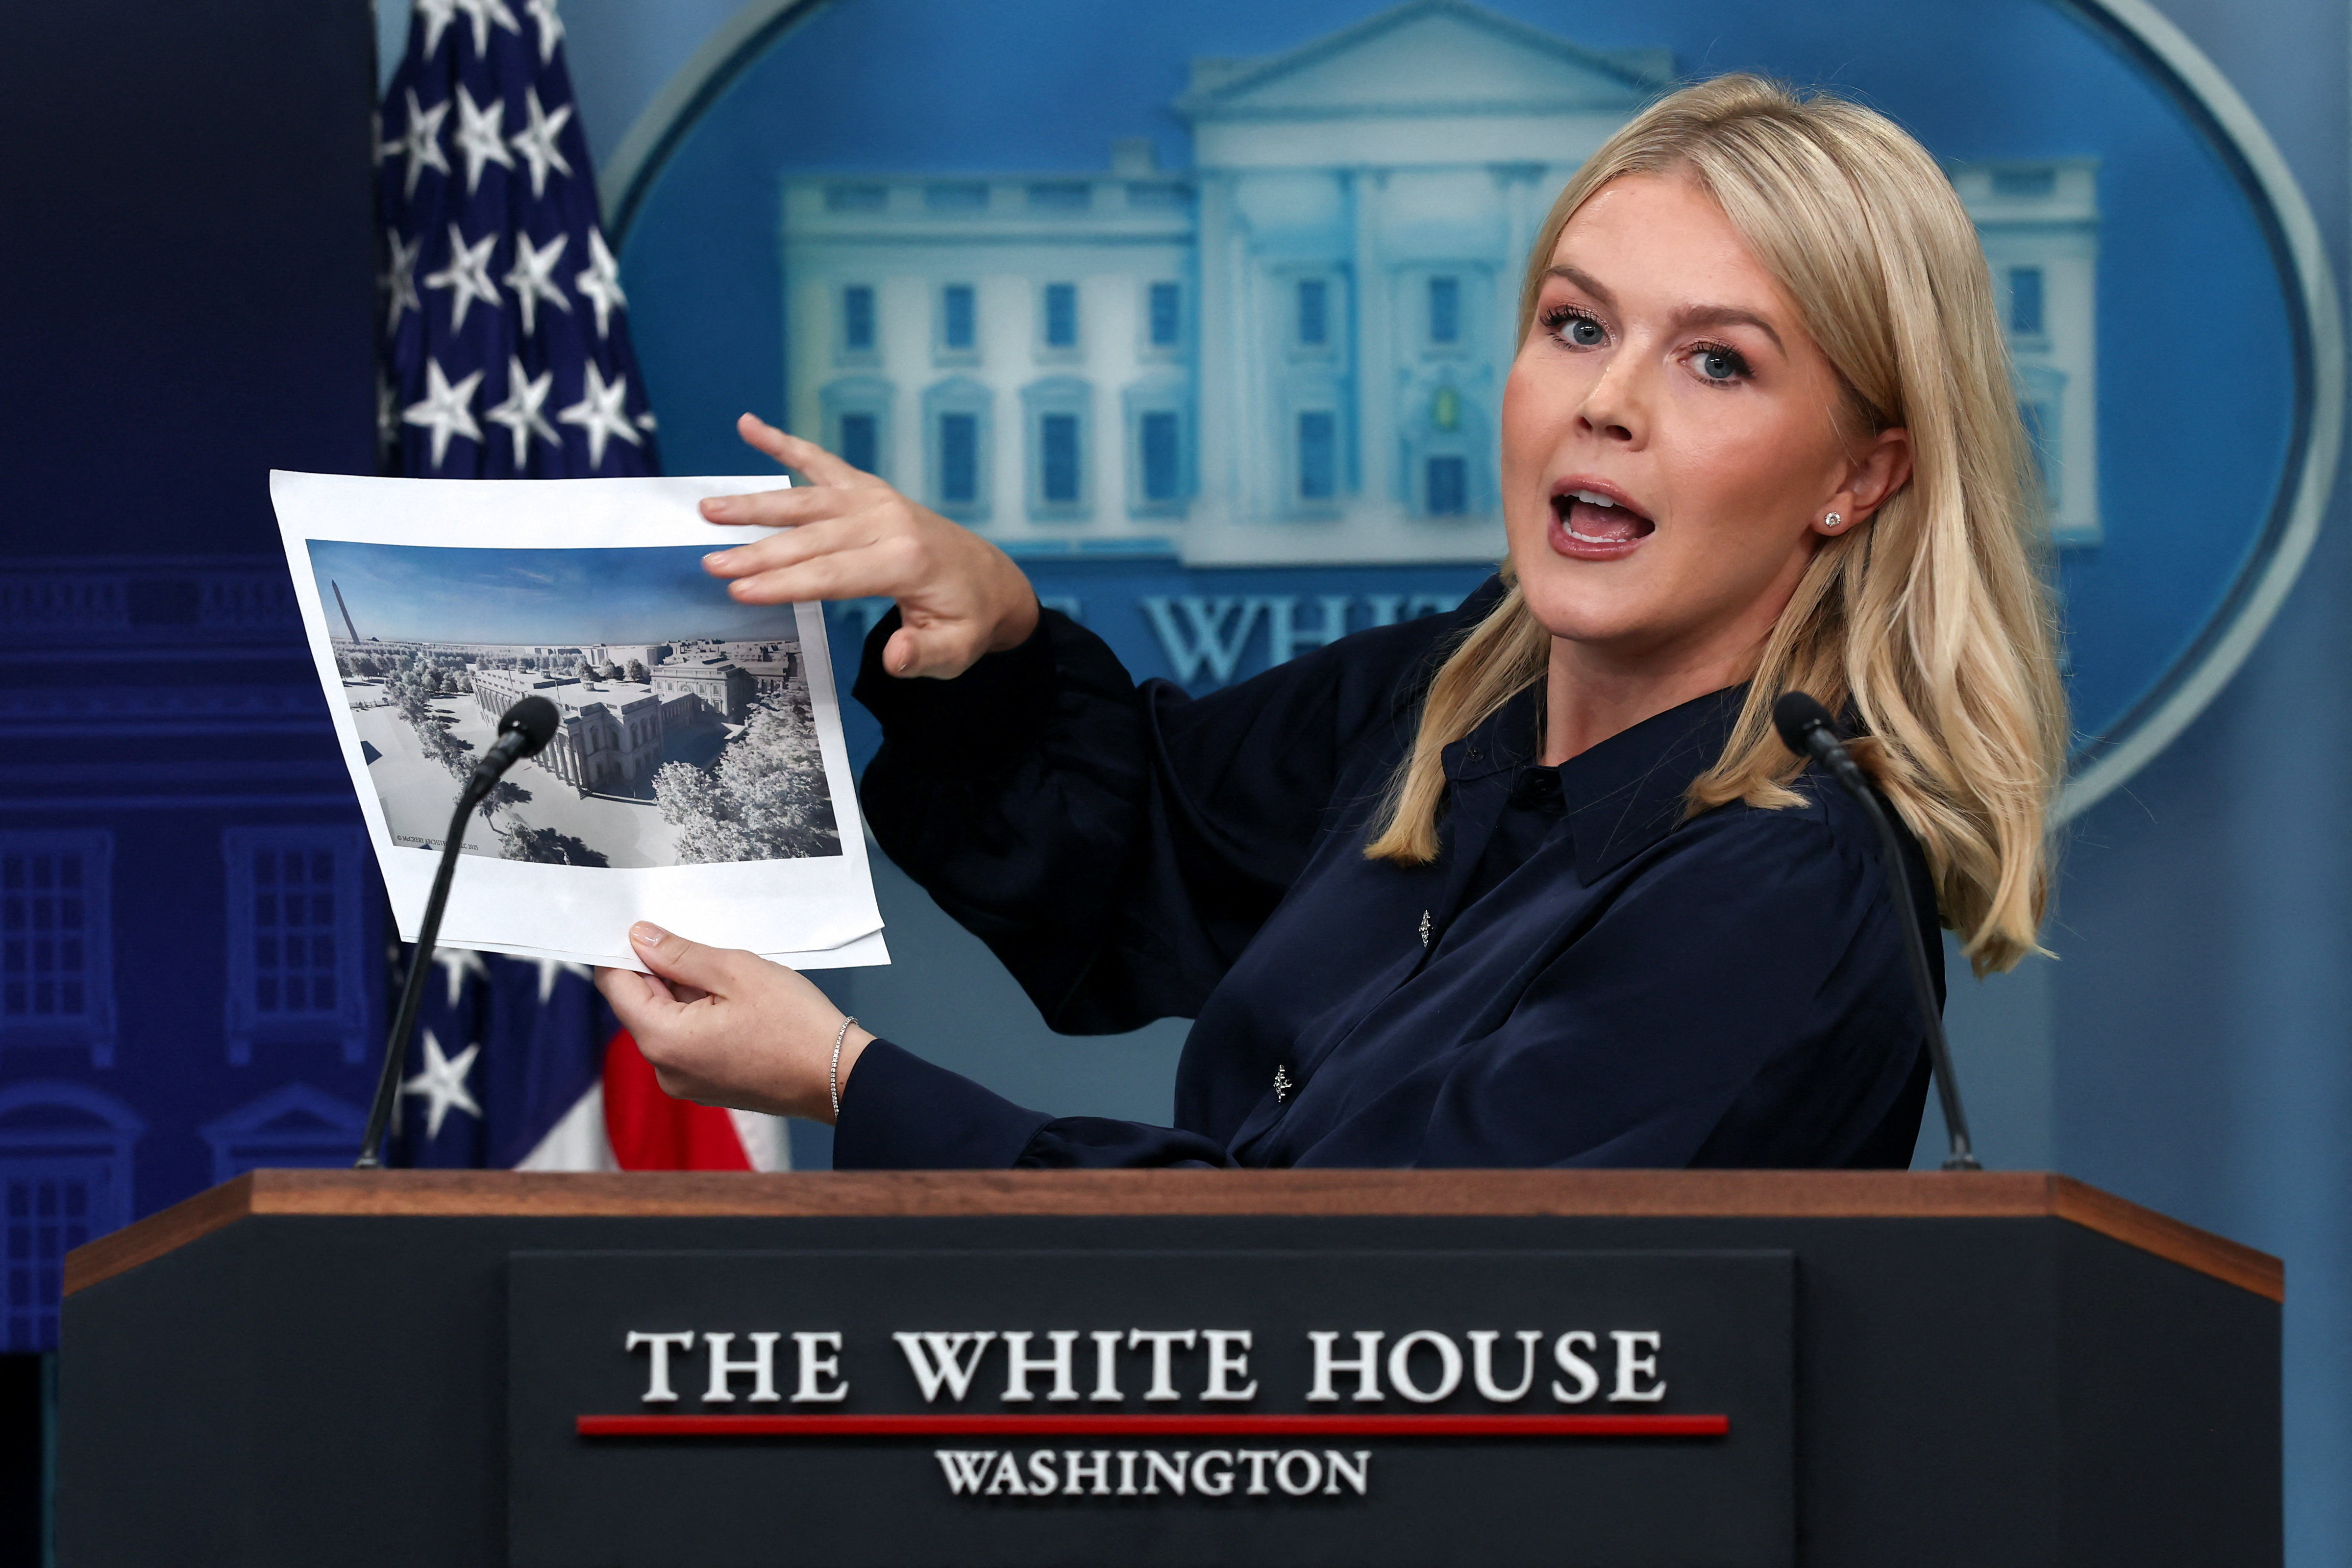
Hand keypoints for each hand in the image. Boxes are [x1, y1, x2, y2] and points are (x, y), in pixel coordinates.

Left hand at [594, 922, 873, 1123]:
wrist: (838, 1077)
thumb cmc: (795, 1024)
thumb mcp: (736, 971)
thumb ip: (679, 954)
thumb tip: (639, 937)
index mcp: (663, 1040)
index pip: (616, 987)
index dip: (621, 952)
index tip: (639, 927)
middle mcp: (665, 1069)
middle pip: (640, 1005)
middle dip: (660, 972)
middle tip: (698, 945)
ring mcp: (685, 1082)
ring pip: (666, 1022)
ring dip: (684, 994)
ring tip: (727, 977)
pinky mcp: (706, 1086)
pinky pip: (687, 1042)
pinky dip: (699, 1017)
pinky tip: (734, 1004)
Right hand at [698, 412, 1039, 679]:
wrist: (990, 581)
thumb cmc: (967, 619)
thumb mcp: (956, 650)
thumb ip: (925, 656)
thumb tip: (896, 657)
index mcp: (906, 560)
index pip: (833, 574)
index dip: (785, 583)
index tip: (741, 591)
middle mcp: (888, 521)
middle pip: (811, 538)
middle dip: (758, 552)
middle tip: (711, 564)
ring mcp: (877, 500)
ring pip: (807, 500)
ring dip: (756, 504)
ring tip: (709, 508)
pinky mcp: (869, 490)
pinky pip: (823, 462)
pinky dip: (786, 443)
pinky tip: (751, 426)